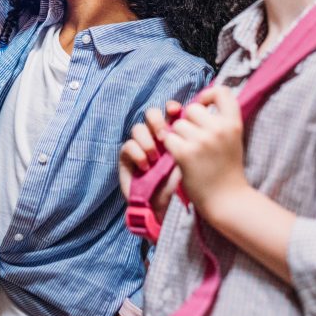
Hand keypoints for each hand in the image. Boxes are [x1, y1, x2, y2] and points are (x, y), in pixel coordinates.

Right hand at [119, 103, 181, 222]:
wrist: (163, 207)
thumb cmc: (177, 186)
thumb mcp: (186, 161)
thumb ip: (186, 142)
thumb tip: (189, 122)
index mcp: (172, 134)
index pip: (169, 112)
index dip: (171, 107)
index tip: (176, 111)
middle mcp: (154, 137)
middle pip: (151, 114)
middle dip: (156, 120)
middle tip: (164, 136)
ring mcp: (139, 146)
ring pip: (138, 128)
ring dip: (147, 141)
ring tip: (155, 158)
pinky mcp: (126, 158)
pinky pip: (128, 145)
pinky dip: (137, 154)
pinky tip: (146, 167)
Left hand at [163, 86, 249, 216]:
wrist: (227, 199)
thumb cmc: (227, 168)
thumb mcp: (233, 139)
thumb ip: (221, 120)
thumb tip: (199, 101)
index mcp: (233, 123)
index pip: (222, 91)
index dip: (208, 95)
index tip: (204, 108)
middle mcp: (218, 129)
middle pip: (191, 109)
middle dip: (189, 122)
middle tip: (195, 140)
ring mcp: (201, 141)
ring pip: (177, 125)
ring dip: (179, 137)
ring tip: (191, 152)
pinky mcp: (185, 153)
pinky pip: (169, 139)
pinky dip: (171, 148)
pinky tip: (181, 158)